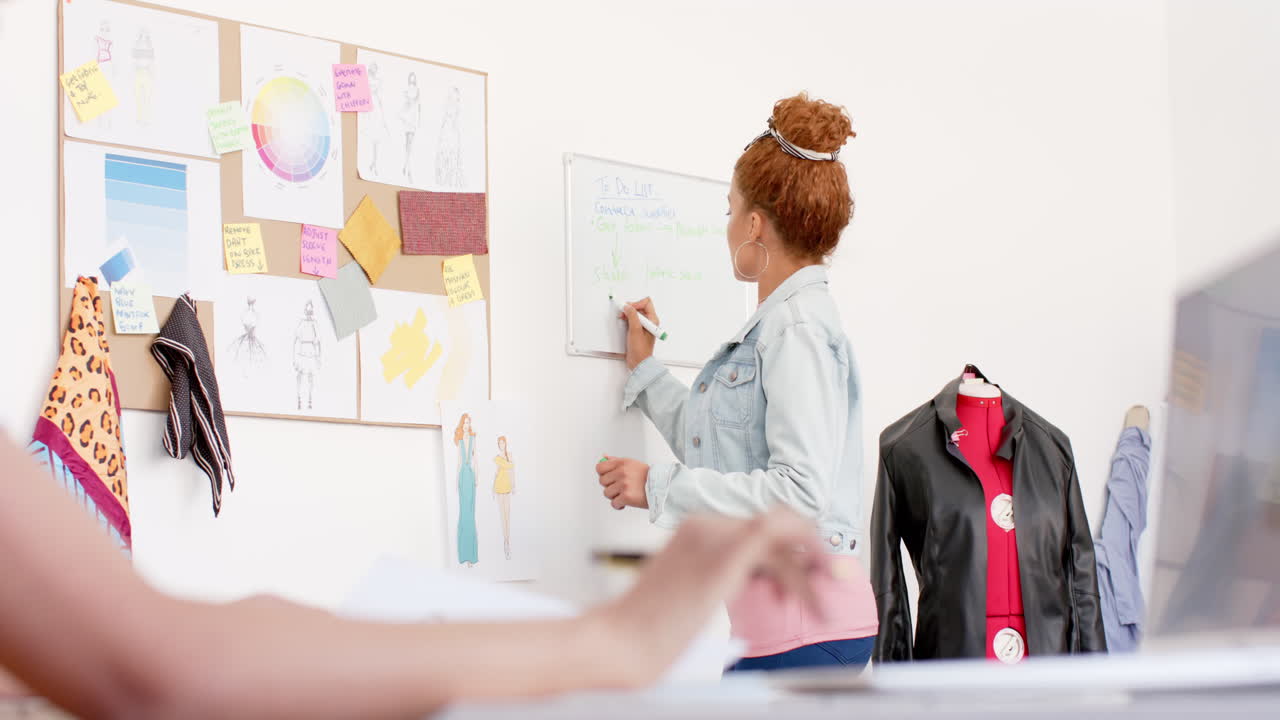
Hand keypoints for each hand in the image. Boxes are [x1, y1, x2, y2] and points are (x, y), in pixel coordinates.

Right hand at [588, 509, 830, 686]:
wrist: (617, 642)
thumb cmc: (643, 630)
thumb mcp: (687, 595)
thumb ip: (717, 580)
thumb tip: (758, 586)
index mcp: (695, 530)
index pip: (757, 527)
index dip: (790, 548)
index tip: (807, 572)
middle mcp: (706, 526)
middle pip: (775, 528)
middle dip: (808, 552)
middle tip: (827, 578)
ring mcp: (714, 537)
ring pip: (783, 537)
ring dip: (811, 563)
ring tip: (823, 599)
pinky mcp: (724, 557)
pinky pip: (778, 542)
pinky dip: (804, 562)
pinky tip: (814, 588)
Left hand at [596, 457, 648, 509]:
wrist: (661, 488)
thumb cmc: (646, 477)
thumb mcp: (631, 463)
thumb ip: (616, 461)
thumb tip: (603, 457)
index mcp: (622, 463)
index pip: (600, 468)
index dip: (603, 474)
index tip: (609, 479)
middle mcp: (622, 472)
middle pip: (602, 481)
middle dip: (609, 486)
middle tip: (619, 488)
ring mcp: (624, 484)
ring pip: (607, 493)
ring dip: (614, 496)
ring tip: (624, 494)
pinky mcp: (627, 496)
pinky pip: (614, 503)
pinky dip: (619, 505)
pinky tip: (626, 502)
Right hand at [620, 298, 658, 370]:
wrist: (639, 362)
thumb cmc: (640, 350)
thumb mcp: (635, 330)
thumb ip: (632, 316)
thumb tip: (628, 306)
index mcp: (653, 320)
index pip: (646, 303)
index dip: (636, 303)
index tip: (628, 308)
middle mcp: (649, 322)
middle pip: (640, 306)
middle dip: (631, 307)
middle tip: (623, 312)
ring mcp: (643, 326)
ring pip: (635, 313)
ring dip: (628, 313)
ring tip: (622, 317)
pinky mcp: (638, 330)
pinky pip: (632, 320)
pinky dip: (627, 319)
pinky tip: (623, 322)